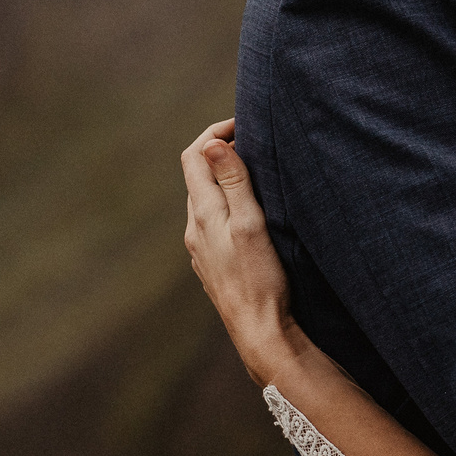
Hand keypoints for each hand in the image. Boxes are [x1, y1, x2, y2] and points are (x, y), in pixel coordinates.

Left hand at [180, 118, 302, 386]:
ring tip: (256, 173)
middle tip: (255, 142)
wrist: (259, 331)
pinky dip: (227, 204)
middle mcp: (195, 229)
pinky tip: (250, 214)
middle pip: (197, 175)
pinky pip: (213, 222)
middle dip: (221, 152)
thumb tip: (213, 144)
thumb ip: (234, 183)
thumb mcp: (252, 224)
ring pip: (205, 200)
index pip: (194, 156)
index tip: (244, 125)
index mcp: (203, 214)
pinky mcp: (213, 264)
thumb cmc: (260, 279)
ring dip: (224, 179)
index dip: (215, 132)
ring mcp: (201, 248)